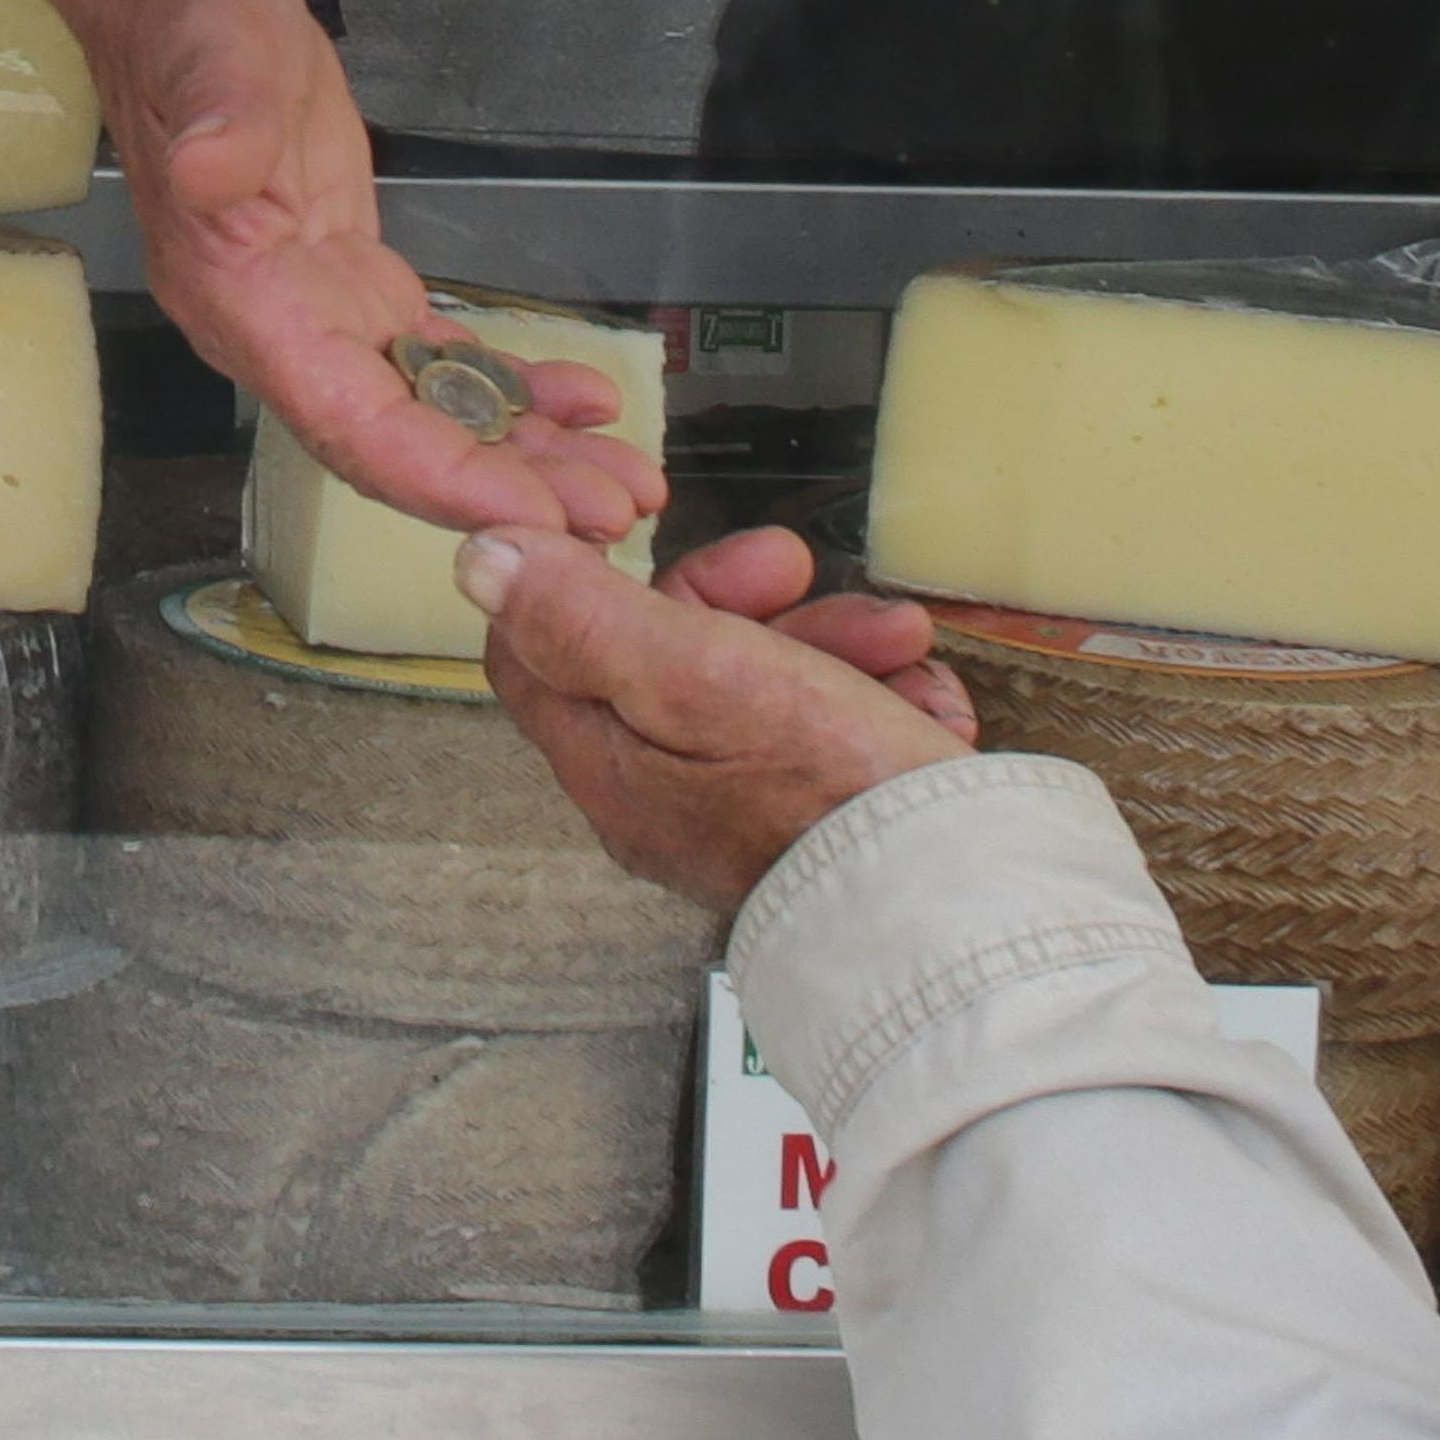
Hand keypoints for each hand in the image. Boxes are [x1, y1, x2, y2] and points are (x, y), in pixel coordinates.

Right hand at [101, 0, 663, 545]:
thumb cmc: (185, 22)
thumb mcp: (207, 50)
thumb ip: (219, 118)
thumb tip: (210, 168)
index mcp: (243, 300)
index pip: (348, 423)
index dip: (438, 477)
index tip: (525, 518)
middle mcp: (279, 331)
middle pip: (401, 443)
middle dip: (506, 490)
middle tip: (612, 513)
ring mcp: (319, 315)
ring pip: (428, 415)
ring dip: (522, 457)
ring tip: (617, 482)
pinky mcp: (354, 286)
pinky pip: (435, 362)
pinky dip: (507, 391)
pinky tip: (578, 405)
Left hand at [459, 522, 969, 920]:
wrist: (956, 914)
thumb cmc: (825, 795)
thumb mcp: (696, 675)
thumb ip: (587, 616)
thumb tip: (482, 559)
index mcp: (611, 764)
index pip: (542, 648)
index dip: (586, 572)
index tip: (645, 526)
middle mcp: (663, 798)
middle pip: (668, 655)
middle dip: (744, 598)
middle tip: (798, 567)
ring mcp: (743, 815)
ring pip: (767, 685)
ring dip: (836, 640)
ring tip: (898, 639)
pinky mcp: (820, 824)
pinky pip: (834, 735)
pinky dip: (880, 700)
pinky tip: (920, 702)